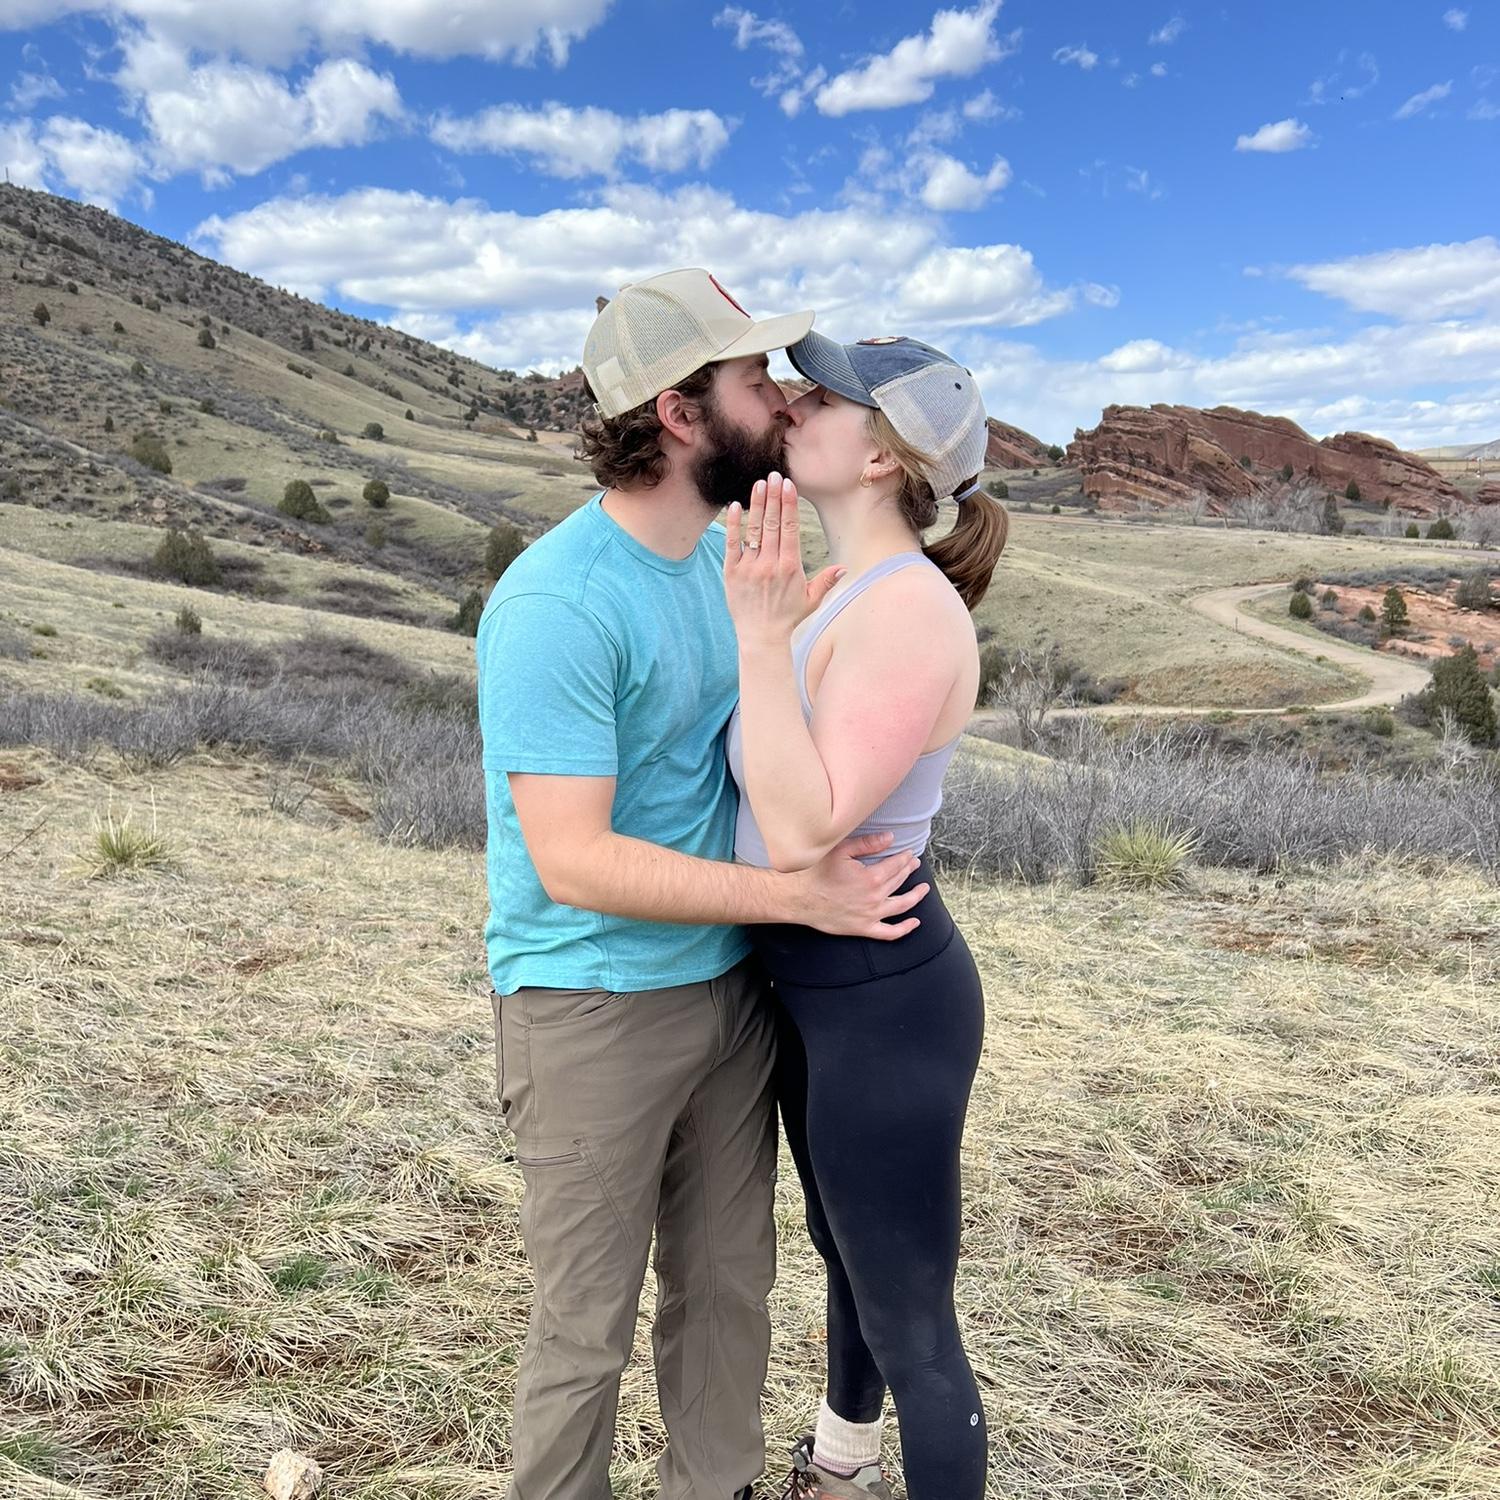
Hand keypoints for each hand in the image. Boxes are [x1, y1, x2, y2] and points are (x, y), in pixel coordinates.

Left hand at [723, 471, 843, 649]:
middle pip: (773, 523)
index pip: (790, 528)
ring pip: (754, 530)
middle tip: (774, 475)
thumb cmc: (787, 618)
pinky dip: (733, 525)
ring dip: (757, 505)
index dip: (789, 504)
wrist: (761, 636)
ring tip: (759, 484)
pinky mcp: (731, 572)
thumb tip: (843, 568)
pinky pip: (732, 544)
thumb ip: (826, 581)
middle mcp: (770, 564)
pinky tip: (735, 506)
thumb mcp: (811, 600)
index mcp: (790, 567)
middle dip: (774, 497)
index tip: (788, 485)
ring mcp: (749, 567)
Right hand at [788, 830, 926, 940]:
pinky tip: (915, 923)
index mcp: (871, 877)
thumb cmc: (816, 872)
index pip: (896, 865)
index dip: (905, 857)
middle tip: (914, 864)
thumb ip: (868, 844)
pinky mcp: (863, 928)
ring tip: (923, 889)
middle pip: (899, 881)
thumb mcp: (841, 850)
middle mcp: (875, 898)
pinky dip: (905, 929)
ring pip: (901, 905)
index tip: (908, 854)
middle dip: (908, 870)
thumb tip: (890, 838)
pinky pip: (889, 932)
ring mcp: (870, 915)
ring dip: (916, 896)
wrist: (798, 898)